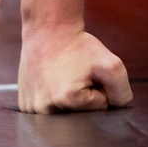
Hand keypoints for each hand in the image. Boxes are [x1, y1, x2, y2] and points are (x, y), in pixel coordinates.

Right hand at [18, 26, 132, 112]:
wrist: (48, 30)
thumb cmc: (80, 46)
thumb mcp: (112, 65)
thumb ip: (122, 94)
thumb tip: (116, 114)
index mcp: (67, 100)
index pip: (100, 107)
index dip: (100, 87)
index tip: (87, 72)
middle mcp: (45, 109)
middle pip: (82, 115)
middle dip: (86, 97)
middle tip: (76, 75)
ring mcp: (31, 110)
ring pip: (66, 114)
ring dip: (70, 99)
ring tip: (62, 78)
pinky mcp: (25, 106)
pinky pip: (50, 111)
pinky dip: (54, 99)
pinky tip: (51, 83)